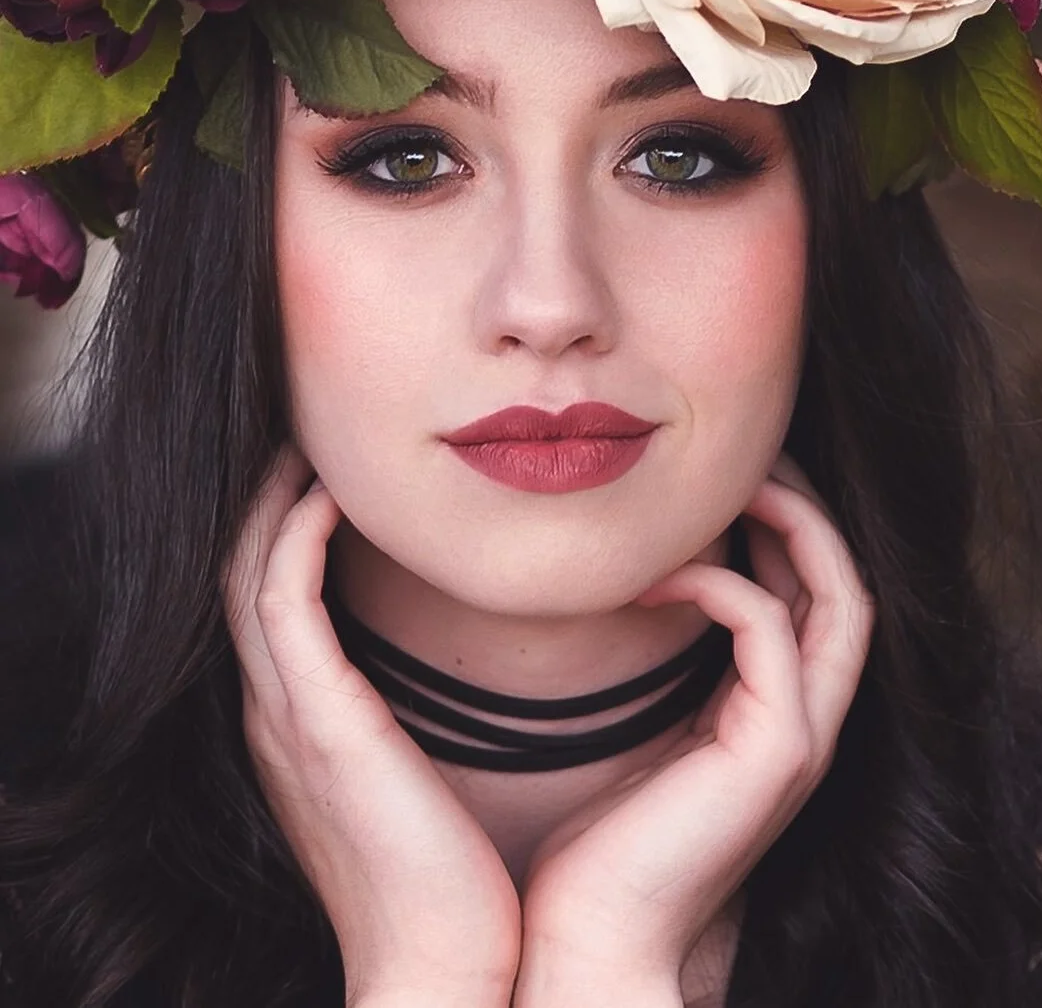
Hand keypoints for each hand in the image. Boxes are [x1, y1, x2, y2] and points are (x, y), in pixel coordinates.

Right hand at [223, 446, 520, 1007]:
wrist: (440, 962)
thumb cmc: (446, 869)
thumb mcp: (405, 774)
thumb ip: (398, 716)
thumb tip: (441, 663)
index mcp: (296, 721)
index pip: (266, 597)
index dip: (279, 527)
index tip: (324, 471)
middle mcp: (274, 711)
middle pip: (242, 571)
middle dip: (266, 499)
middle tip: (307, 438)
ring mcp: (285, 716)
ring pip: (249, 573)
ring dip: (272, 500)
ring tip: (312, 444)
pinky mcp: (317, 721)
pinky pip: (284, 599)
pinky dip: (294, 536)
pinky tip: (333, 494)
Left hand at [513, 457, 874, 1006]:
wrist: (591, 938)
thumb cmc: (599, 841)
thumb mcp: (641, 733)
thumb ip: (665, 671)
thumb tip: (636, 585)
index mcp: (772, 719)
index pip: (810, 601)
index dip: (787, 530)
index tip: (732, 478)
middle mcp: (803, 726)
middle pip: (844, 587)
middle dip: (807, 510)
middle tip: (750, 454)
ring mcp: (798, 742)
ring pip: (838, 599)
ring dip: (793, 525)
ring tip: (737, 479)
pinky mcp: (773, 754)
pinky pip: (767, 632)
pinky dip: (719, 583)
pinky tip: (655, 572)